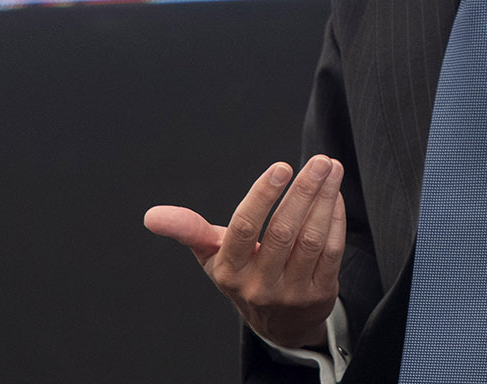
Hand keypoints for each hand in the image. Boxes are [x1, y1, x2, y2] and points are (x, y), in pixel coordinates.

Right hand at [143, 156, 345, 349]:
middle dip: (303, 192)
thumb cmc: (243, 276)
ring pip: (310, 240)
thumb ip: (187, 229)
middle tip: (319, 162)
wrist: (279, 325)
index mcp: (229, 271)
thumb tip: (152, 216)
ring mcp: (291, 292)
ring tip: (331, 169)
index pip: (244, 229)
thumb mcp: (212, 257)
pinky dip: (334, 220)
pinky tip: (335, 196)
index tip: (281, 167)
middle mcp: (259, 284)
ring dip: (323, 200)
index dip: (263, 197)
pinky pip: (331, 252)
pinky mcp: (319, 294)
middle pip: (283, 232)